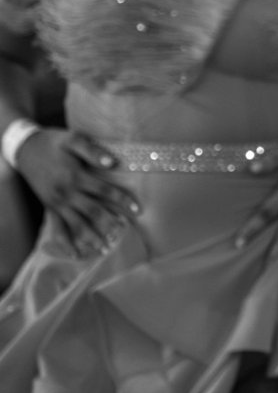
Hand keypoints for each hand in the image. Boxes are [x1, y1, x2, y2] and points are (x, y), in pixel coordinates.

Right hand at [15, 128, 138, 257]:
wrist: (25, 149)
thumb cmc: (54, 142)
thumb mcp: (73, 139)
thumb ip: (93, 151)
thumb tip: (113, 163)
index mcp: (76, 176)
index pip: (105, 191)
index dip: (123, 200)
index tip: (138, 210)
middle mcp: (67, 192)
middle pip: (93, 212)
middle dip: (110, 224)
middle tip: (124, 234)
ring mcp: (57, 202)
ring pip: (76, 224)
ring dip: (91, 237)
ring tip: (105, 248)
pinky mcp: (49, 207)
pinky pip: (57, 228)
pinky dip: (65, 243)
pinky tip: (75, 254)